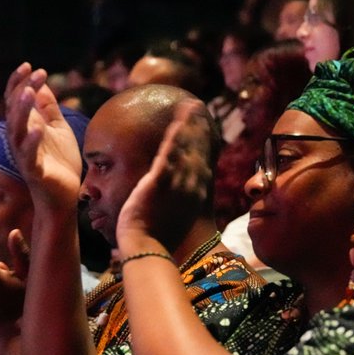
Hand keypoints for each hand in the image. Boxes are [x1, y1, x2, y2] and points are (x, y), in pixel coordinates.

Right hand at [5, 71, 83, 206]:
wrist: (64, 196)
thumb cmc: (60, 163)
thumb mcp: (58, 129)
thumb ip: (49, 109)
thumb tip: (41, 85)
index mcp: (26, 127)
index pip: (16, 100)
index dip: (20, 82)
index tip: (31, 66)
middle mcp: (20, 139)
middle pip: (14, 111)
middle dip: (23, 90)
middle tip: (36, 73)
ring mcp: (24, 155)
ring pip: (16, 131)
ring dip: (21, 111)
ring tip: (29, 92)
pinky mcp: (33, 171)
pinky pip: (29, 156)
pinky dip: (33, 142)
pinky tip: (39, 129)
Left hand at [116, 100, 211, 254]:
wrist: (148, 249)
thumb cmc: (158, 240)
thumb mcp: (174, 220)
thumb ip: (176, 205)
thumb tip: (173, 200)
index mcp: (195, 196)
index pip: (203, 163)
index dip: (205, 143)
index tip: (205, 128)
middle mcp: (191, 186)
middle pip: (199, 150)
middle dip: (200, 127)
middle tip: (199, 107)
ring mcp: (177, 183)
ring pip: (186, 148)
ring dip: (189, 124)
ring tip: (190, 105)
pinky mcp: (160, 180)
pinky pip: (169, 152)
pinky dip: (175, 135)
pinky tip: (177, 120)